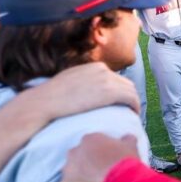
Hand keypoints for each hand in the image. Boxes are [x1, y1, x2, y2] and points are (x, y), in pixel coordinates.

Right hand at [17, 62, 140, 118]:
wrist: (45, 101)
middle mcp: (103, 70)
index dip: (120, 90)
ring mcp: (107, 79)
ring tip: (131, 113)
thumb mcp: (70, 81)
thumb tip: (87, 92)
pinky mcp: (110, 92)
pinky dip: (135, 106)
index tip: (119, 102)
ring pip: (131, 90)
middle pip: (126, 83)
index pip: (115, 78)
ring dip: (133, 102)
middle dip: (128, 96)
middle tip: (128, 109)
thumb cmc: (52, 96)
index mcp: (94, 67)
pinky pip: (131, 98)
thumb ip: (83, 81)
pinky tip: (133, 114)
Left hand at [61, 133, 139, 181]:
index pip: (92, 142)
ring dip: (80, 174)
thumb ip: (126, 139)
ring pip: (72, 170)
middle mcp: (75, 150)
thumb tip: (127, 137)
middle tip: (99, 170)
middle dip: (87, 161)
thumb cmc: (125, 162)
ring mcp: (68, 167)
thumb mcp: (131, 146)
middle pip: (79, 155)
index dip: (99, 151)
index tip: (106, 157)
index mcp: (90, 139)